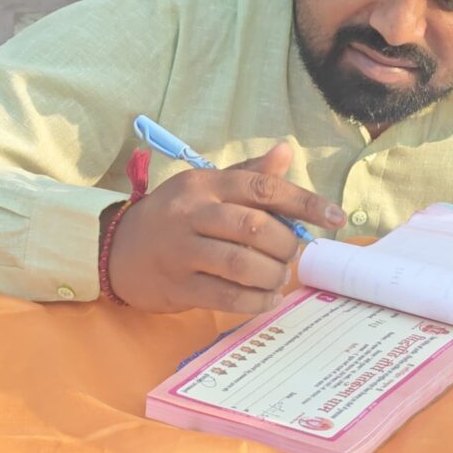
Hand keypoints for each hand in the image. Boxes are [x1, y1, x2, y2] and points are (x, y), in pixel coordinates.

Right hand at [106, 142, 345, 313]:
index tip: (336, 217)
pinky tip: (264, 299)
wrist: (116, 250)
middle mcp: (193, 213)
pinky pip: (227, 296)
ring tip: (277, 277)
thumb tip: (286, 151)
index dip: (305, 202)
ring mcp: (183, 251)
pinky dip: (255, 301)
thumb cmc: (172, 216)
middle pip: (256, 228)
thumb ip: (248, 173)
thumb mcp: (205, 186)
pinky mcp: (178, 286)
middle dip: (286, 246)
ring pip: (243, 264)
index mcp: (206, 184)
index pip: (263, 188)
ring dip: (272, 275)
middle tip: (291, 254)